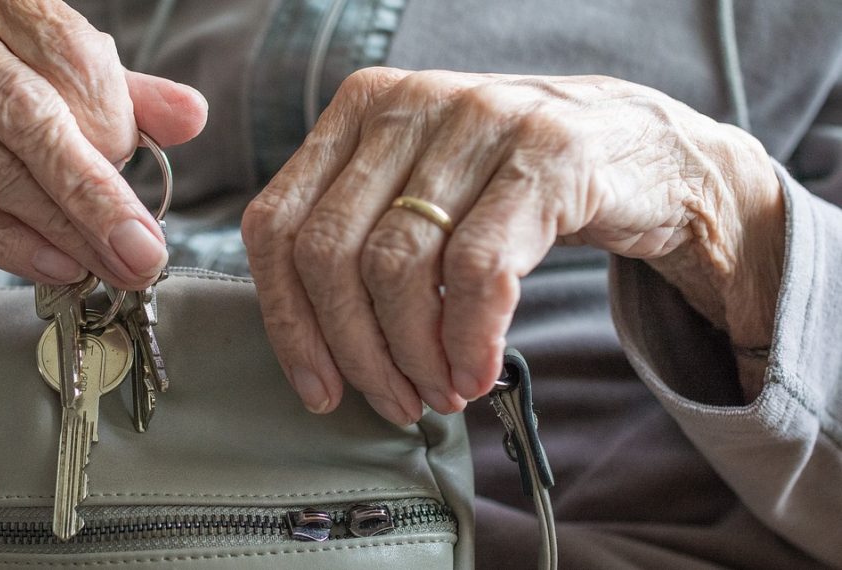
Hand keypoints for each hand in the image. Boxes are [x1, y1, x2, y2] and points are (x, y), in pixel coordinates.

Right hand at [0, 0, 206, 288]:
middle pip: (25, 115)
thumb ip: (131, 99)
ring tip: (101, 265)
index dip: (112, 127)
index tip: (147, 196)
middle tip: (137, 254)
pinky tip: (48, 262)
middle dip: (91, 195)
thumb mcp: (74, 82)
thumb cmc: (6, 86)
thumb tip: (191, 115)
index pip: (67, 53)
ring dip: (51, 226)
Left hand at [242, 68, 783, 424]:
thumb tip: (311, 346)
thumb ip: (361, 236)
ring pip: (397, 265)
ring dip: (414, 355)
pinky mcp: (548, 154)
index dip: (288, 320)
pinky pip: (477, 269)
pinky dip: (470, 339)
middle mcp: (410, 104)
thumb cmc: (516, 187)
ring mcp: (479, 121)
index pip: (278, 222)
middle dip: (356, 351)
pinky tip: (477, 372)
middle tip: (395, 401)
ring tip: (440, 392)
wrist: (646, 153)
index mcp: (360, 109)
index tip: (317, 387)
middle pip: (330, 253)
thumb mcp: (424, 192)